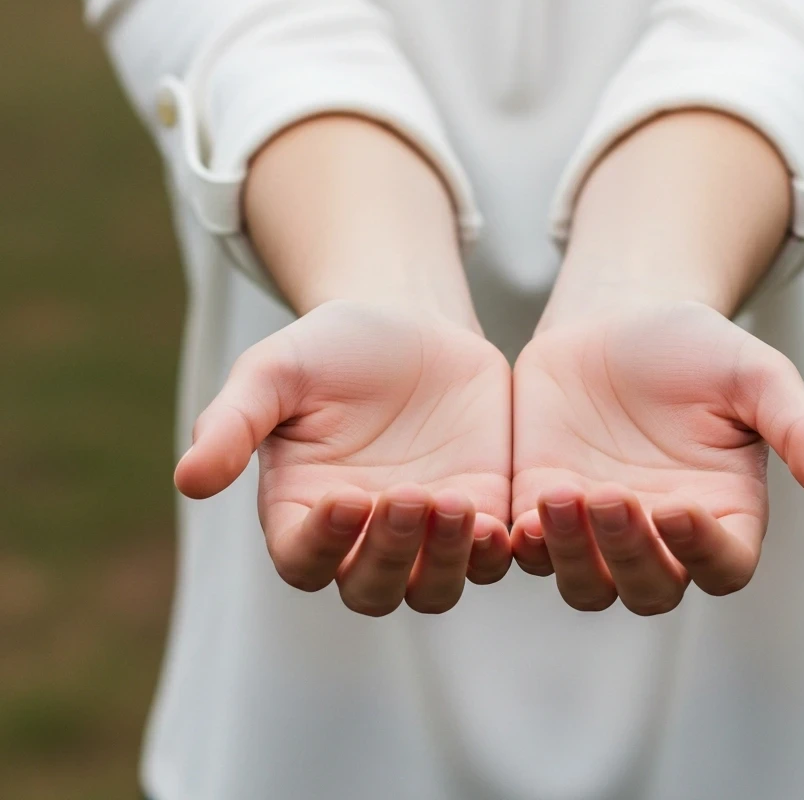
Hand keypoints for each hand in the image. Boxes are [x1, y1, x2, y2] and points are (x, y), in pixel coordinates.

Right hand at [175, 300, 511, 614]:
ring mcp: (427, 533)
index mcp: (305, 512)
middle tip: (409, 495)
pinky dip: (497, 551)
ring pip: (434, 586)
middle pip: (372, 589)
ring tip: (458, 502)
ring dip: (447, 559)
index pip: (304, 560)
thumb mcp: (275, 371)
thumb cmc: (331, 348)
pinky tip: (506, 520)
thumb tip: (188, 481)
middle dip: (390, 554)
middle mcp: (364, 538)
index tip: (347, 496)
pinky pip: (492, 556)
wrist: (411, 323)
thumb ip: (233, 421)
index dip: (323, 543)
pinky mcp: (482, 512)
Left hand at [511, 302, 803, 614]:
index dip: (702, 551)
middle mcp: (659, 538)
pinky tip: (514, 518)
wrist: (615, 319)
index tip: (679, 507)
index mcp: (721, 516)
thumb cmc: (695, 346)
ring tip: (561, 495)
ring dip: (573, 554)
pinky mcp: (540, 508)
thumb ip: (801, 428)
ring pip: (584, 583)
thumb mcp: (755, 375)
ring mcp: (596, 530)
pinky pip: (530, 551)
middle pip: (649, 588)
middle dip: (630, 553)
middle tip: (610, 496)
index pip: (721, 566)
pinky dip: (523, 546)